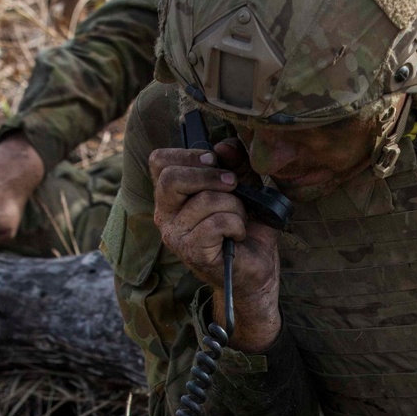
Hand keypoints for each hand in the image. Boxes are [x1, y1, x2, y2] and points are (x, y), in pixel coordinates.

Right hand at [150, 136, 280, 351]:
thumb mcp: (245, 188)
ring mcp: (175, 235)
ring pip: (204, 200)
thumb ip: (235, 163)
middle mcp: (166, 215)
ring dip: (234, 206)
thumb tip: (224, 146)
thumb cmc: (246, 229)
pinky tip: (237, 235)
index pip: (160, 162)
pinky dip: (236, 224)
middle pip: (172, 178)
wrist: (256, 270)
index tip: (215, 160)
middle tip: (234, 185)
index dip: (189, 154)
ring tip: (239, 219)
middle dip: (210, 175)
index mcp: (172, 196)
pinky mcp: (192, 251)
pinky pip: (217, 222)